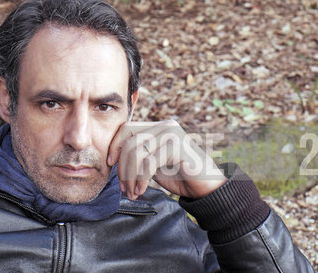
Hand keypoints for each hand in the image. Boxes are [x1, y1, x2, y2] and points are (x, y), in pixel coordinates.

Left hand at [107, 121, 226, 200]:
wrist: (207, 188)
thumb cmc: (179, 176)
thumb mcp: (153, 163)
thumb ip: (138, 156)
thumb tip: (113, 158)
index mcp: (158, 127)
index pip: (126, 128)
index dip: (114, 145)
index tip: (110, 164)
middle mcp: (165, 125)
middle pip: (130, 142)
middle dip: (122, 168)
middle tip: (123, 188)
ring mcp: (172, 134)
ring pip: (137, 152)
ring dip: (130, 176)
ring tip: (132, 192)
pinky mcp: (177, 146)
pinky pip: (149, 163)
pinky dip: (141, 179)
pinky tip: (141, 190)